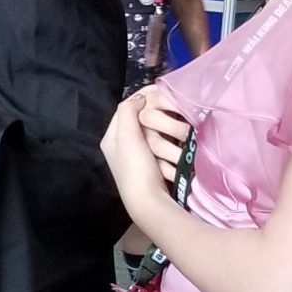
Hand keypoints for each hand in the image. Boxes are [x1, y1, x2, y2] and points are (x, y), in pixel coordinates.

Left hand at [103, 87, 180, 216]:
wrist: (150, 202)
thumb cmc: (136, 167)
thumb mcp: (127, 135)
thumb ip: (128, 111)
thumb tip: (139, 97)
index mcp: (111, 138)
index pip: (124, 110)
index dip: (140, 97)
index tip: (159, 89)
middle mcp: (122, 147)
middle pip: (139, 121)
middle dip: (155, 114)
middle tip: (170, 104)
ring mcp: (137, 157)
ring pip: (152, 133)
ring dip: (164, 128)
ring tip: (176, 119)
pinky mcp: (152, 166)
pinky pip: (162, 148)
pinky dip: (170, 142)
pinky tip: (179, 137)